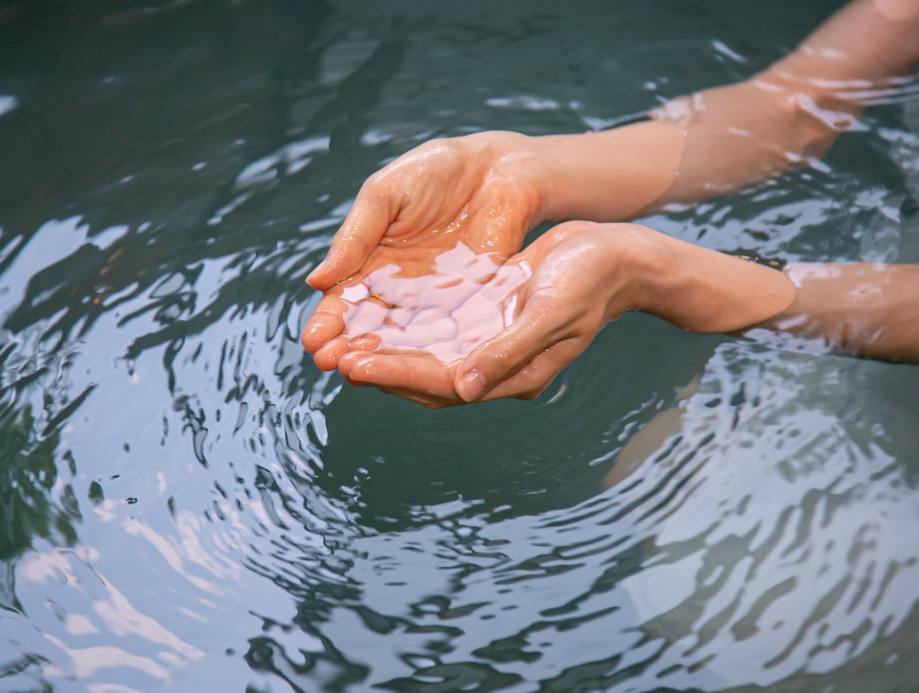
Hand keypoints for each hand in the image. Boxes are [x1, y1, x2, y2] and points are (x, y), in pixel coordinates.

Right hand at [301, 131, 549, 369]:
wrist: (500, 168)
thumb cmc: (436, 170)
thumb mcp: (385, 195)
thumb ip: (355, 236)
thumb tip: (316, 280)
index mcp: (370, 261)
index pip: (343, 299)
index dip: (327, 321)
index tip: (313, 340)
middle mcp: (397, 288)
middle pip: (367, 326)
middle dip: (345, 346)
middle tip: (329, 363)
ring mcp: (432, 300)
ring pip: (401, 338)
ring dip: (380, 358)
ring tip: (359, 372)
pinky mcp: (468, 305)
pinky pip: (444, 335)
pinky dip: (426, 353)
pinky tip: (409, 367)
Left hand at [336, 221, 798, 407]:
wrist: (617, 255)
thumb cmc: (591, 281)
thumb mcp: (552, 313)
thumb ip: (507, 352)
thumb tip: (461, 388)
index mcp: (511, 376)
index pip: (442, 384)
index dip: (396, 375)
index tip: (354, 365)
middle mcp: (493, 366)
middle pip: (424, 374)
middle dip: (378, 366)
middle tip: (330, 356)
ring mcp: (487, 342)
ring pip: (424, 351)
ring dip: (385, 347)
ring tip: (340, 339)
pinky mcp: (483, 316)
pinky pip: (435, 326)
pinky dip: (404, 322)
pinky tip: (373, 310)